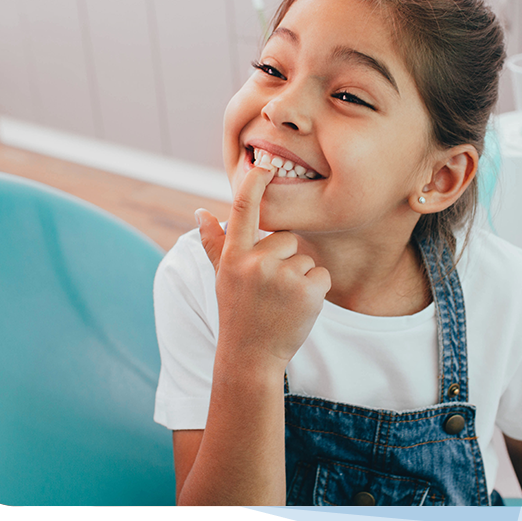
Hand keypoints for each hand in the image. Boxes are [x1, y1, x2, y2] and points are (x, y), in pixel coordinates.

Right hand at [196, 164, 330, 368]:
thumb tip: (200, 211)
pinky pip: (321, 274)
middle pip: (287, 238)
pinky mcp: (307, 291)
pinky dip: (315, 290)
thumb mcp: (221, 277)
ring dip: (299, 277)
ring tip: (281, 301)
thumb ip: (214, 243)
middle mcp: (256, 262)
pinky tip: (297, 308)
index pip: (242, 209)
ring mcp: (282, 277)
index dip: (254, 182)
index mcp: (234, 256)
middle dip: (284, 259)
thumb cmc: (237, 312)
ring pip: (305, 258)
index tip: (263, 163)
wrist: (251, 357)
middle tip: (270, 289)